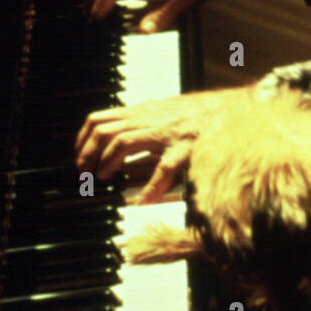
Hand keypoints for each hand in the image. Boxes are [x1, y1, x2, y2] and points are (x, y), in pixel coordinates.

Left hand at [75, 90, 234, 202]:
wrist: (231, 108)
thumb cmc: (197, 116)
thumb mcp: (163, 114)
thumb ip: (142, 125)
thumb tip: (118, 144)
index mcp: (142, 112)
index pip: (99, 119)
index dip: (83, 140)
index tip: (79, 159)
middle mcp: (150, 119)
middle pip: (105, 130)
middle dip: (88, 153)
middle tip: (85, 174)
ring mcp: (167, 132)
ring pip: (124, 141)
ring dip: (108, 163)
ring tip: (104, 179)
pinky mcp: (186, 146)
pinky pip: (164, 168)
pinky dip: (151, 187)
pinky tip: (143, 202)